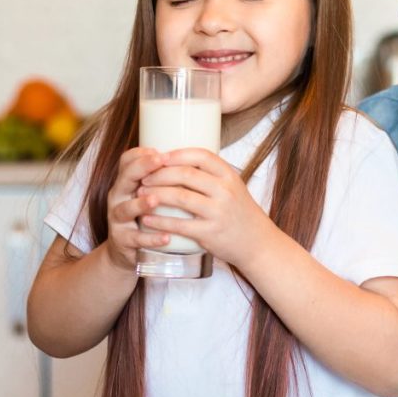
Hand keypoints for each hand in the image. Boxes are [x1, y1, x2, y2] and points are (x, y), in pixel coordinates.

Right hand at [105, 147, 169, 271]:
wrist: (128, 250)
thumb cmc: (145, 215)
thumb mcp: (151, 192)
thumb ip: (166, 177)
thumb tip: (198, 157)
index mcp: (127, 182)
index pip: (127, 161)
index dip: (141, 154)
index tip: (161, 150)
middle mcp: (119, 197)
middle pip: (125, 178)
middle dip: (141, 168)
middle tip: (160, 161)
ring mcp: (118, 220)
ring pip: (125, 209)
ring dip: (141, 203)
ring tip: (156, 199)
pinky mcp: (123, 241)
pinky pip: (136, 239)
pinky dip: (150, 238)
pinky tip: (166, 237)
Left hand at [136, 148, 274, 265]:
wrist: (257, 242)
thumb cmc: (239, 212)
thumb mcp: (233, 187)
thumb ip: (211, 176)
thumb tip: (177, 161)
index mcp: (229, 176)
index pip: (201, 156)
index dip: (177, 154)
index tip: (158, 157)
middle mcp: (225, 192)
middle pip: (186, 174)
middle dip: (159, 174)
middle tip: (143, 178)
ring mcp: (218, 212)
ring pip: (180, 197)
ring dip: (155, 195)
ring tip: (140, 194)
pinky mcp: (210, 233)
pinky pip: (179, 225)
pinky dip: (159, 221)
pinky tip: (146, 219)